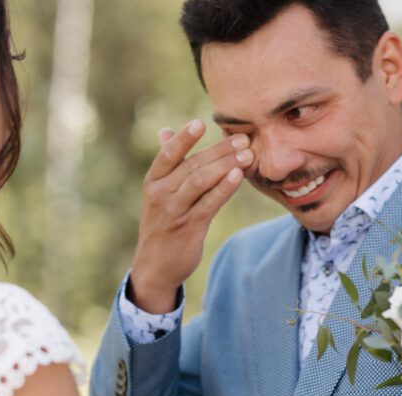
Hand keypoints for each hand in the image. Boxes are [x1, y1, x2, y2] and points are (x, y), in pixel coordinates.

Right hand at [129, 119, 252, 312]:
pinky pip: (209, 203)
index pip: (167, 155)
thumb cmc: (161, 223)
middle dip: (219, 150)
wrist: (155, 266)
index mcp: (152, 182)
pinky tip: (239, 176)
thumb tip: (165, 131)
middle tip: (243, 138)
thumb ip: (166, 163)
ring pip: (201, 182)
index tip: (202, 123)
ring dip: (227, 166)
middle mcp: (160, 194)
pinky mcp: (189, 228)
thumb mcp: (157, 193)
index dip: (184, 138)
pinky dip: (225, 188)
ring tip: (248, 155)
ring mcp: (174, 212)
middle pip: (192, 166)